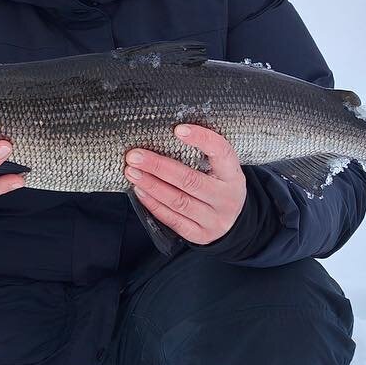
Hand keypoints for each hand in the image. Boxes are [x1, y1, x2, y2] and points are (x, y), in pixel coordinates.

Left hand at [125, 124, 246, 244]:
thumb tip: (168, 133)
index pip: (221, 152)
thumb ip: (203, 154)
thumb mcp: (222, 170)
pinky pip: (173, 219)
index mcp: (233, 176)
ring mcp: (214, 219)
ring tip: (132, 172)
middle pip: (190, 180)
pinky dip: (153, 204)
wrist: (233, 222)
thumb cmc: (219, 186)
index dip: (201, 139)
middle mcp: (226, 198)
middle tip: (135, 155)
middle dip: (158, 166)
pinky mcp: (200, 235)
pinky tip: (140, 191)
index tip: (178, 129)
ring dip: (151, 185)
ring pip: (178, 201)